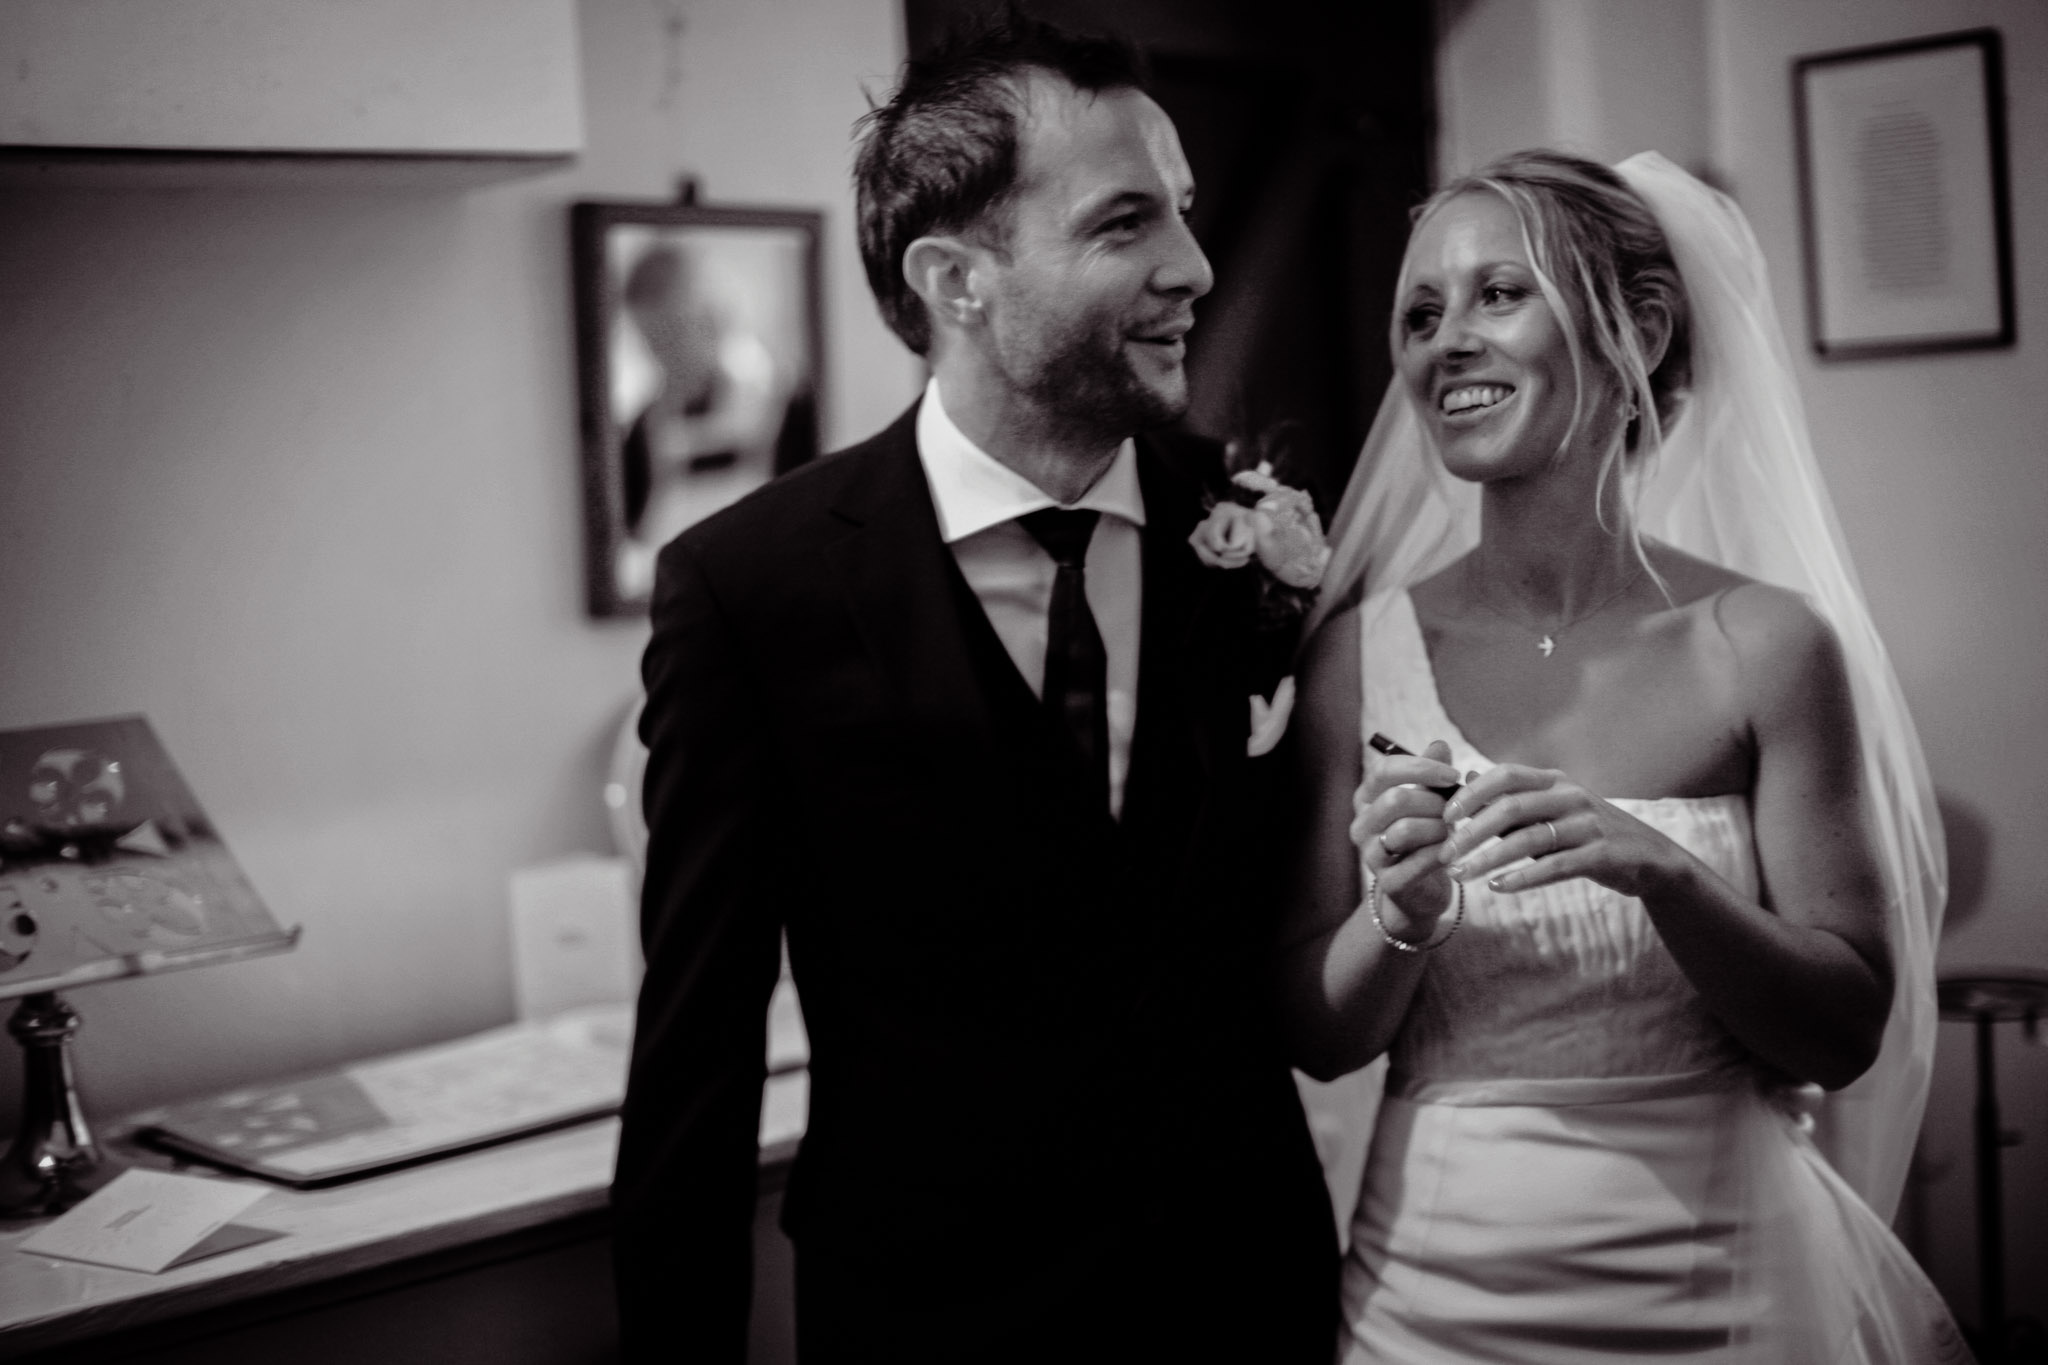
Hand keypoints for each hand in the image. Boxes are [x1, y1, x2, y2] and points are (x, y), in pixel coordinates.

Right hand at [1349, 739, 1461, 936]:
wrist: (1420, 890)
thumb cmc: (1425, 836)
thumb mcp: (1428, 801)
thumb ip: (1432, 774)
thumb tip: (1440, 744)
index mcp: (1366, 799)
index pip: (1384, 770)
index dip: (1422, 768)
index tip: (1453, 775)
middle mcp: (1361, 826)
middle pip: (1395, 799)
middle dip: (1434, 802)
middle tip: (1454, 810)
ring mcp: (1370, 856)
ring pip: (1406, 830)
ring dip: (1438, 828)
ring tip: (1451, 831)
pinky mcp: (1388, 883)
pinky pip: (1419, 861)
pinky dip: (1441, 853)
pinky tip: (1450, 852)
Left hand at [1440, 764, 1691, 898]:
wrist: (1649, 859)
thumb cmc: (1587, 834)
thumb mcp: (1551, 811)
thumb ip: (1512, 799)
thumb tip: (1468, 778)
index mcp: (1555, 781)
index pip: (1506, 774)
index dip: (1472, 792)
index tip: (1444, 816)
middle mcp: (1571, 796)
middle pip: (1511, 807)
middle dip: (1471, 831)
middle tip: (1445, 854)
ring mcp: (1588, 824)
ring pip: (1528, 839)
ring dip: (1489, 859)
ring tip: (1462, 876)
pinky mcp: (1602, 854)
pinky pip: (1555, 866)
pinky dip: (1523, 877)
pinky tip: (1498, 887)